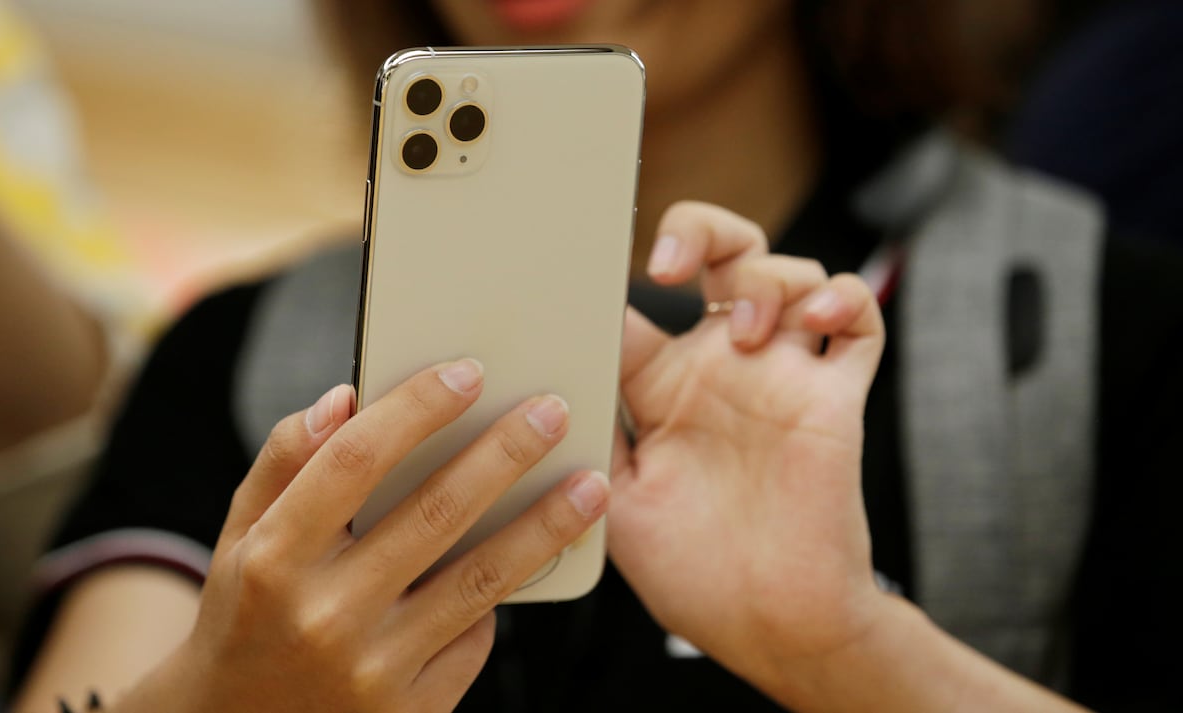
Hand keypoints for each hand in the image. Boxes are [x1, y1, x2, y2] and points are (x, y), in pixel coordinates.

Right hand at [119, 361, 608, 712]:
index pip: (354, 460)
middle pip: (434, 512)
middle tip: (552, 411)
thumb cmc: (248, 617)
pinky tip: (526, 562)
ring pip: (480, 578)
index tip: (466, 372)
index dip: (416, 408)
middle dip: (504, 453)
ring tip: (590, 485)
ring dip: (544, 525)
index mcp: (273, 558)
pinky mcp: (413, 710)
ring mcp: (373, 668)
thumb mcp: (240, 538)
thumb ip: (284, 463)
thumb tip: (344, 399)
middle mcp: (324, 614)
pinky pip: (476, 637)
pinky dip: (501, 594)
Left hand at [609, 201, 886, 690]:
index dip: (615, 278)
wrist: (772, 625)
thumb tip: (551, 375)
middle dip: (698, 232)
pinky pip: (858, 321)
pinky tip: (814, 316)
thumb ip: (593, 429)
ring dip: (768, 276)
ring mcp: (781, 377)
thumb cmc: (696, 574)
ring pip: (788, 273)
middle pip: (718, 259)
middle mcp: (722, 371)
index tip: (589, 269)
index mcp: (663, 391)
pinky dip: (843, 298)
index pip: (638, 306)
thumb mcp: (616, 497)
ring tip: (750, 328)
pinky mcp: (835, 396)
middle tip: (670, 263)